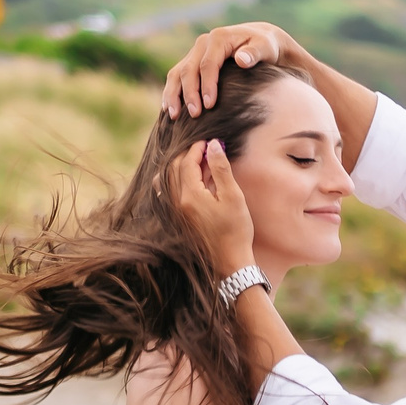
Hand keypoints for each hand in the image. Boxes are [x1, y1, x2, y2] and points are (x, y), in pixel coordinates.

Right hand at [162, 22, 292, 118]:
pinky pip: (176, 76)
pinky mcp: (192, 61)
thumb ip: (255, 53)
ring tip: (174, 116)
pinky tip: (169, 109)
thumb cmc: (265, 46)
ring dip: (173, 95)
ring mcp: (195, 52)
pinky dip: (171, 92)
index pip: (208, 64)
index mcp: (218, 38)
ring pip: (177, 73)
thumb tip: (241, 59)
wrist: (260, 41)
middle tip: (195, 115)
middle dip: (189, 94)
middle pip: (189, 70)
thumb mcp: (266, 47)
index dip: (207, 85)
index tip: (209, 105)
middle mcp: (203, 43)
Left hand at [170, 137, 257, 280]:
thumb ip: (221, 169)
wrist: (229, 263)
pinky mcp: (179, 219)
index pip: (186, 162)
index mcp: (190, 196)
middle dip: (187, 155)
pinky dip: (178, 180)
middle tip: (205, 148)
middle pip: (173, 169)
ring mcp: (175, 212)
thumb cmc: (236, 231)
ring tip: (200, 162)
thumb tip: (213, 145)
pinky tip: (191, 180)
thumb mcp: (233, 196)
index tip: (209, 141)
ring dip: (182, 166)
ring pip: (169, 180)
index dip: (197, 148)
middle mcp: (177, 203)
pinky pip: (171, 192)